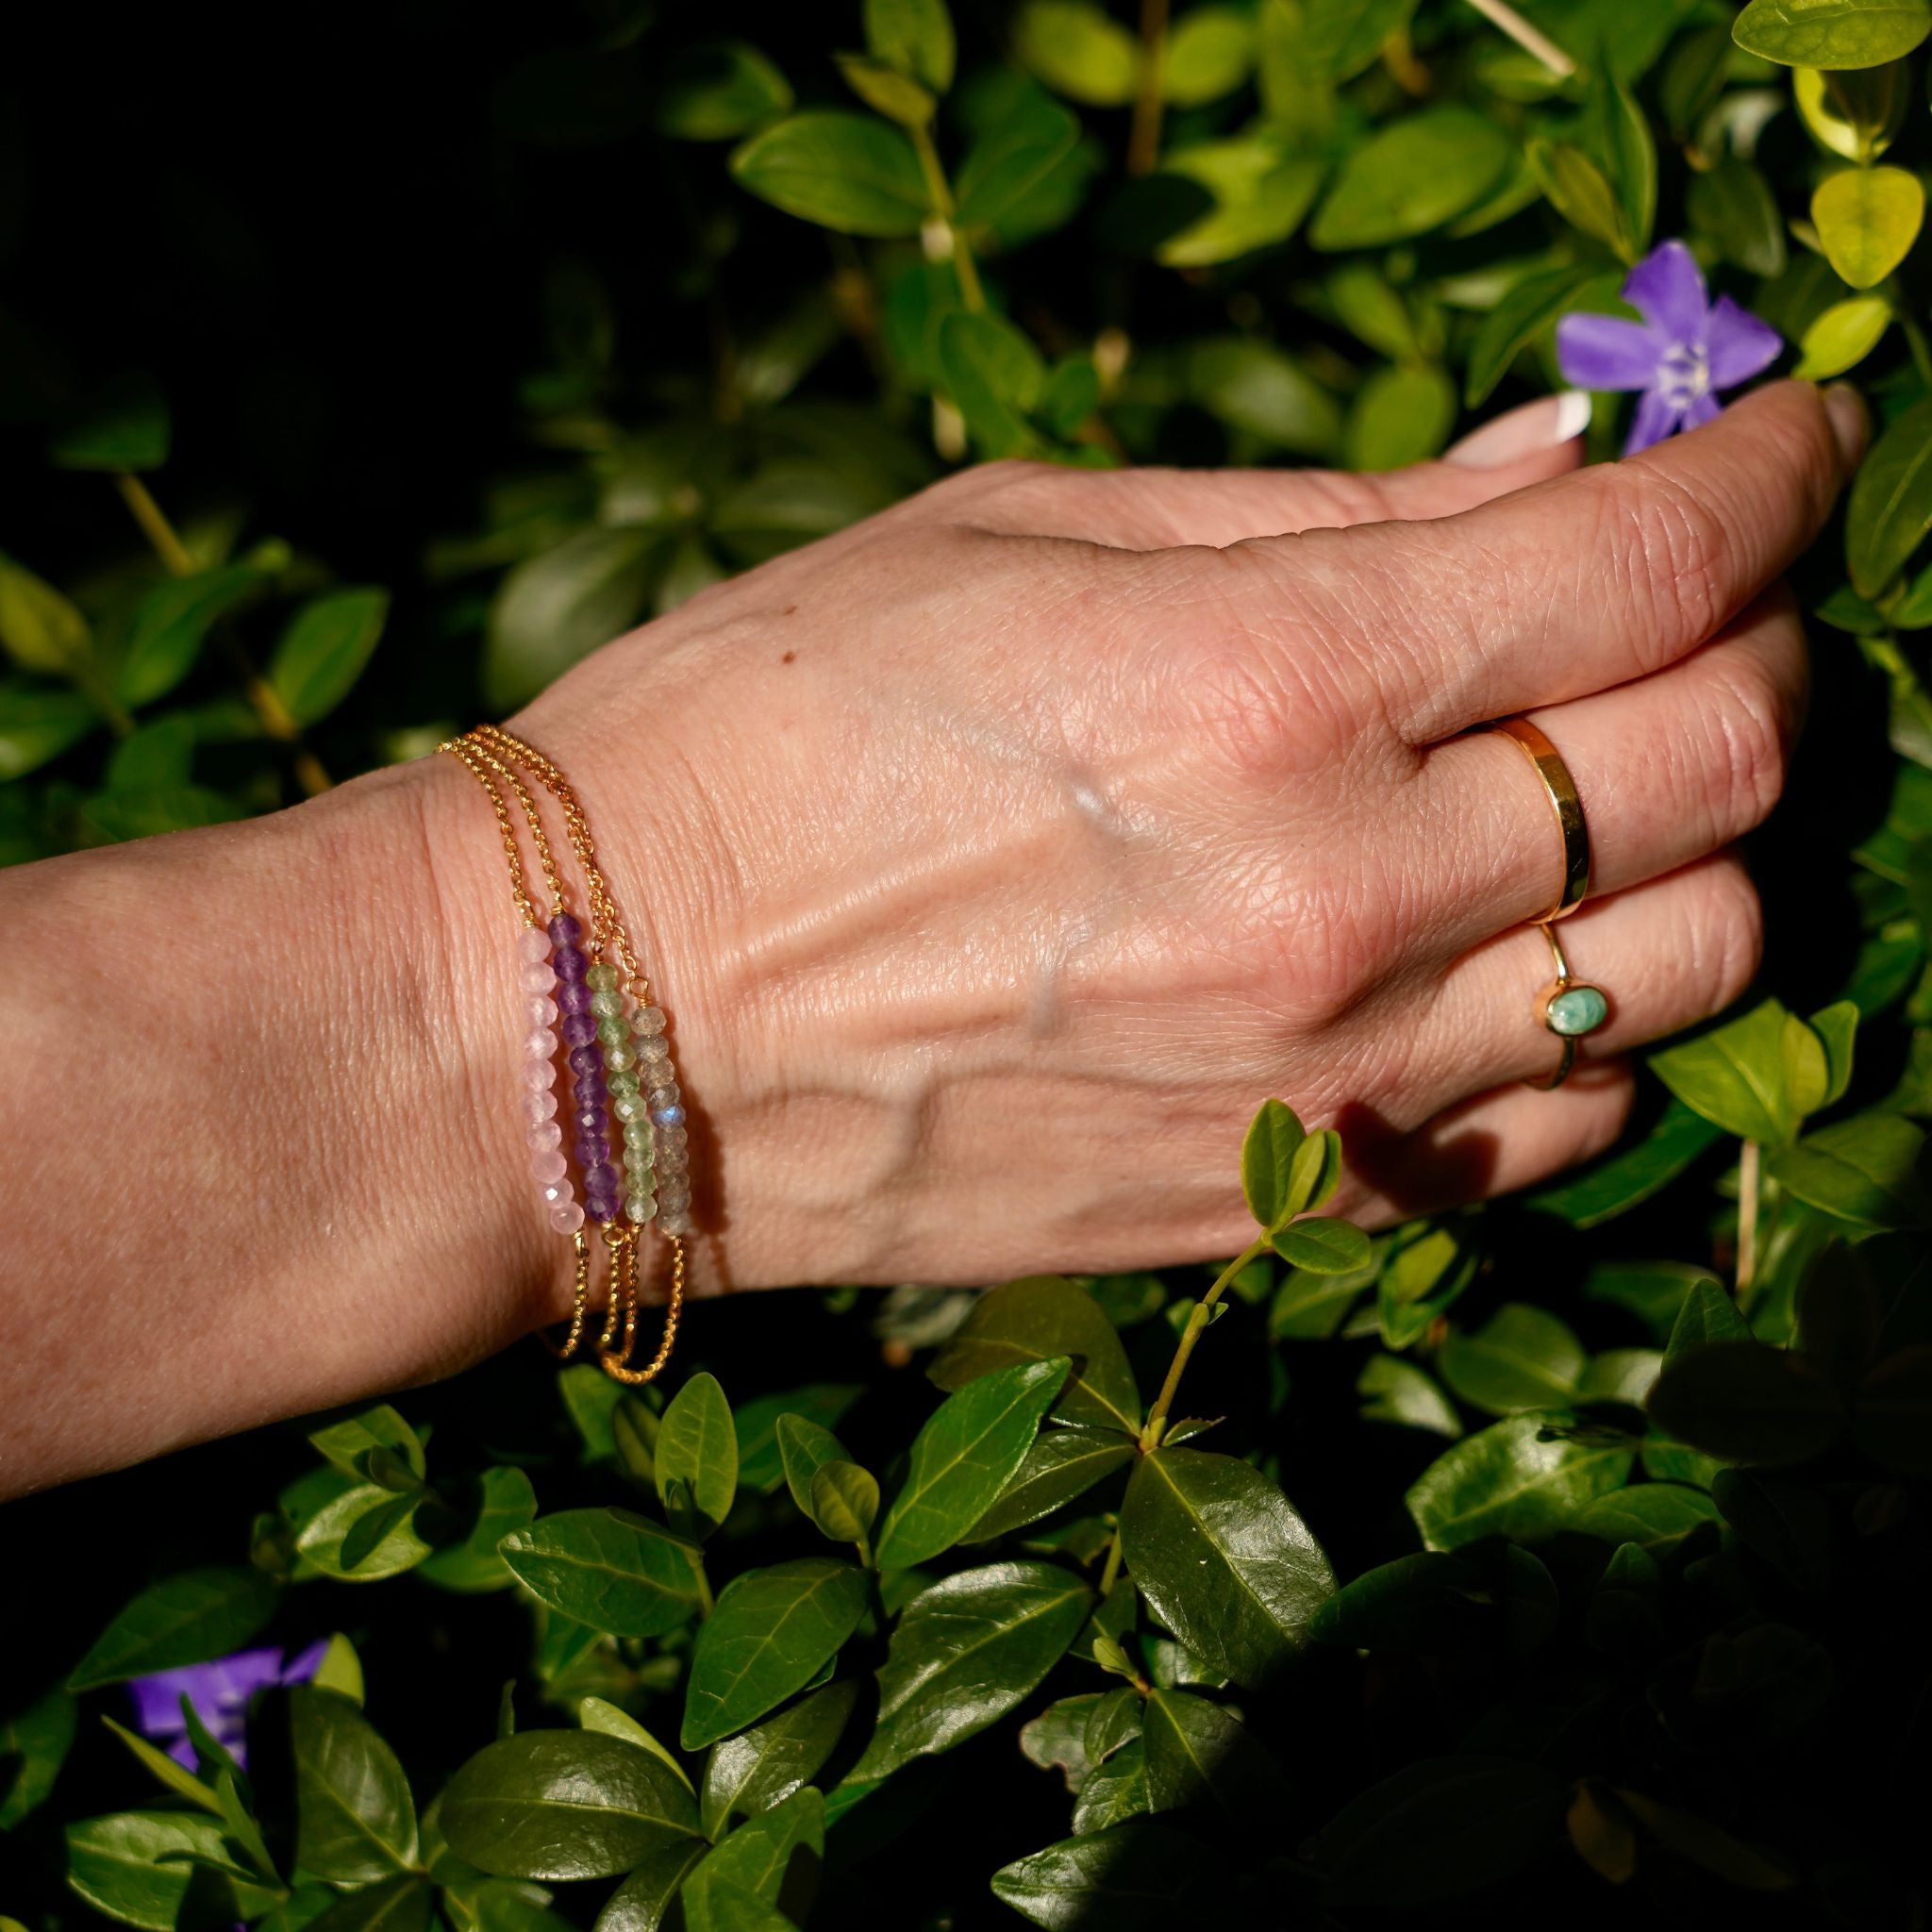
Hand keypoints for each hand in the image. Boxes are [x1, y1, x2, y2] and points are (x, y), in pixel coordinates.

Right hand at [433, 378, 1862, 1294]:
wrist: (598, 1027)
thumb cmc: (759, 734)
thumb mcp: (1019, 537)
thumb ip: (1327, 510)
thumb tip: (1556, 466)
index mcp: (1266, 680)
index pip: (1648, 566)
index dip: (1772, 478)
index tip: (1802, 441)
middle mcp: (1336, 897)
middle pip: (1721, 767)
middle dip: (1766, 648)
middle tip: (1714, 600)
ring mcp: (1323, 1078)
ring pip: (1683, 965)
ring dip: (1710, 849)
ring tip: (1620, 781)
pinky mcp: (1280, 1206)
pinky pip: (1554, 1127)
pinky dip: (1595, 1023)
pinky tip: (1513, 953)